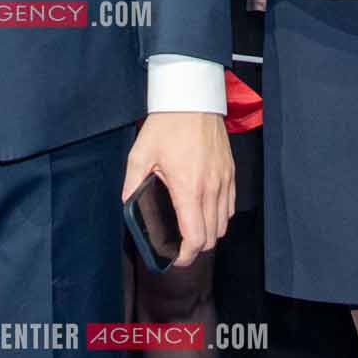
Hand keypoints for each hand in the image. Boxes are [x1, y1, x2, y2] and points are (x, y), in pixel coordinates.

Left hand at [122, 112, 231, 267]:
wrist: (192, 99)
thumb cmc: (167, 124)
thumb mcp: (141, 153)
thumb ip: (132, 182)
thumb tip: (126, 204)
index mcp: (188, 188)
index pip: (195, 237)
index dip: (186, 255)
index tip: (175, 259)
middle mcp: (210, 188)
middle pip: (211, 236)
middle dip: (195, 247)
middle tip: (179, 247)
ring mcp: (223, 181)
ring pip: (222, 224)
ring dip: (208, 233)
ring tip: (191, 230)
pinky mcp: (230, 173)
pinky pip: (229, 206)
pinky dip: (219, 217)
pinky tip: (204, 212)